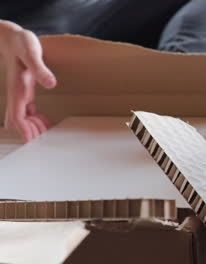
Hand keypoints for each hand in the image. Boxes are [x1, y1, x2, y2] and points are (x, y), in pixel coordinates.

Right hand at [0, 20, 56, 141]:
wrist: (11, 36)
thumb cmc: (20, 42)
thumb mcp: (31, 53)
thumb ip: (40, 69)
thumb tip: (50, 84)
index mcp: (17, 89)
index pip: (17, 116)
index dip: (23, 130)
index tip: (31, 142)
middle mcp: (17, 94)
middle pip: (18, 121)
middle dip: (29, 133)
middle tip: (45, 140)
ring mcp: (19, 93)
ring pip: (22, 117)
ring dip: (32, 127)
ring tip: (47, 134)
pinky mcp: (24, 90)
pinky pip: (27, 111)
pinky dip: (34, 119)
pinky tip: (45, 122)